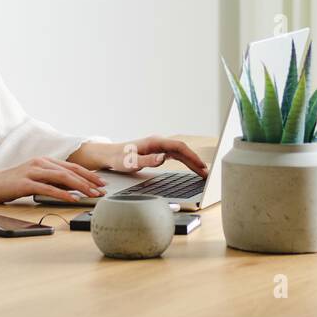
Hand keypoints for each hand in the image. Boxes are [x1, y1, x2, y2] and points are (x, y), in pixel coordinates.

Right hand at [0, 157, 108, 203]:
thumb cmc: (12, 182)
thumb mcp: (35, 177)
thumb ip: (51, 180)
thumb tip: (72, 188)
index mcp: (45, 161)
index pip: (72, 166)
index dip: (88, 174)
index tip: (101, 182)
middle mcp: (41, 163)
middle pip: (71, 170)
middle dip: (89, 180)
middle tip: (102, 189)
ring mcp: (34, 171)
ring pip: (63, 177)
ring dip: (80, 186)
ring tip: (92, 195)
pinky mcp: (26, 182)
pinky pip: (49, 188)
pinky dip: (63, 193)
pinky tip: (73, 199)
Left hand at [70, 137, 208, 176]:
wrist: (109, 155)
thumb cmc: (118, 159)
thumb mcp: (130, 162)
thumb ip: (146, 161)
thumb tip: (163, 159)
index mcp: (154, 142)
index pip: (178, 147)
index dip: (191, 156)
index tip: (201, 166)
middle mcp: (158, 142)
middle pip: (182, 149)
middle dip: (195, 160)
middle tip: (207, 173)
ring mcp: (158, 147)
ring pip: (180, 152)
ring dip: (192, 161)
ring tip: (203, 172)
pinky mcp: (157, 152)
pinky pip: (175, 156)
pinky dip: (185, 161)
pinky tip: (191, 167)